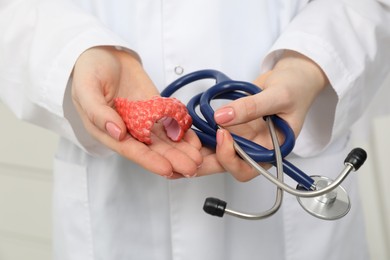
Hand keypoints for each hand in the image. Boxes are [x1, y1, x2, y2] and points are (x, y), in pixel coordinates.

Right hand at [71, 46, 201, 177]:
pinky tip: (195, 141)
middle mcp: (127, 130)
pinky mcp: (155, 110)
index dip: (149, 160)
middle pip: (152, 149)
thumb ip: (98, 111)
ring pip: (164, 140)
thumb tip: (116, 133)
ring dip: (181, 150)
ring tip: (198, 158)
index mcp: (107, 130)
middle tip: (192, 168)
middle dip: (172, 159)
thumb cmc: (89, 69)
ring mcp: (143, 120)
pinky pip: (171, 123)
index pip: (131, 149)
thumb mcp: (86, 87)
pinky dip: (183, 132)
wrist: (105, 52)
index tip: (168, 169)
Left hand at [197, 50, 328, 180]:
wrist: (291, 76)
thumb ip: (252, 107)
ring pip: (216, 151)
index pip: (247, 168)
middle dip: (204, 161)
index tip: (223, 135)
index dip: (230, 158)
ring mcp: (241, 137)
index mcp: (270, 150)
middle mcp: (254, 148)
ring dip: (199, 147)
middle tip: (187, 149)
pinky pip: (214, 133)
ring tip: (184, 137)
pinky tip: (189, 126)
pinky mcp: (232, 126)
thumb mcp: (279, 96)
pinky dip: (201, 131)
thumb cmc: (296, 89)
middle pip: (226, 164)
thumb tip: (222, 116)